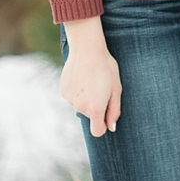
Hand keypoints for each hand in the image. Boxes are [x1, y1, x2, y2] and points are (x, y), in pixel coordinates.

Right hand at [60, 19, 121, 137]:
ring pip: (81, 106)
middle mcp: (80, 107)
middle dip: (97, 106)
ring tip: (92, 81)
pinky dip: (78, 92)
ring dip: (87, 98)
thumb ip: (114, 111)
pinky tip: (82, 78)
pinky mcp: (63, 92)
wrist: (86, 50)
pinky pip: (73, 97)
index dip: (103, 126)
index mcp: (95, 108)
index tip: (106, 117)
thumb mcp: (116, 89)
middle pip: (91, 116)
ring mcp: (70, 100)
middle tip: (102, 88)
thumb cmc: (106, 68)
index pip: (97, 131)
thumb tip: (111, 127)